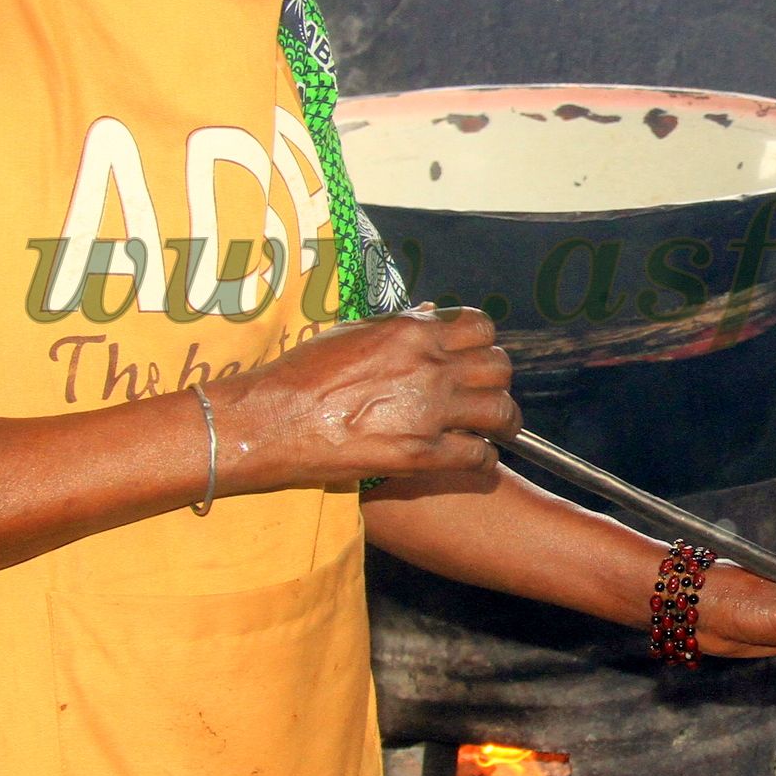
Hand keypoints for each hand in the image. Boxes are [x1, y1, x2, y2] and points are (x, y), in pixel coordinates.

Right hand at [211, 303, 515, 492]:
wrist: (272, 420)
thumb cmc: (302, 375)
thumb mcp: (352, 332)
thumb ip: (399, 326)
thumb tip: (430, 316)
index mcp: (412, 332)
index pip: (480, 327)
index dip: (483, 343)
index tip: (478, 358)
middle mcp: (428, 366)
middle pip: (498, 367)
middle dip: (497, 381)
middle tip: (489, 395)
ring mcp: (428, 411)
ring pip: (500, 411)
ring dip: (503, 421)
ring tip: (499, 430)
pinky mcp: (420, 454)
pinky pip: (478, 456)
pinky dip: (484, 459)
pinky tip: (476, 460)